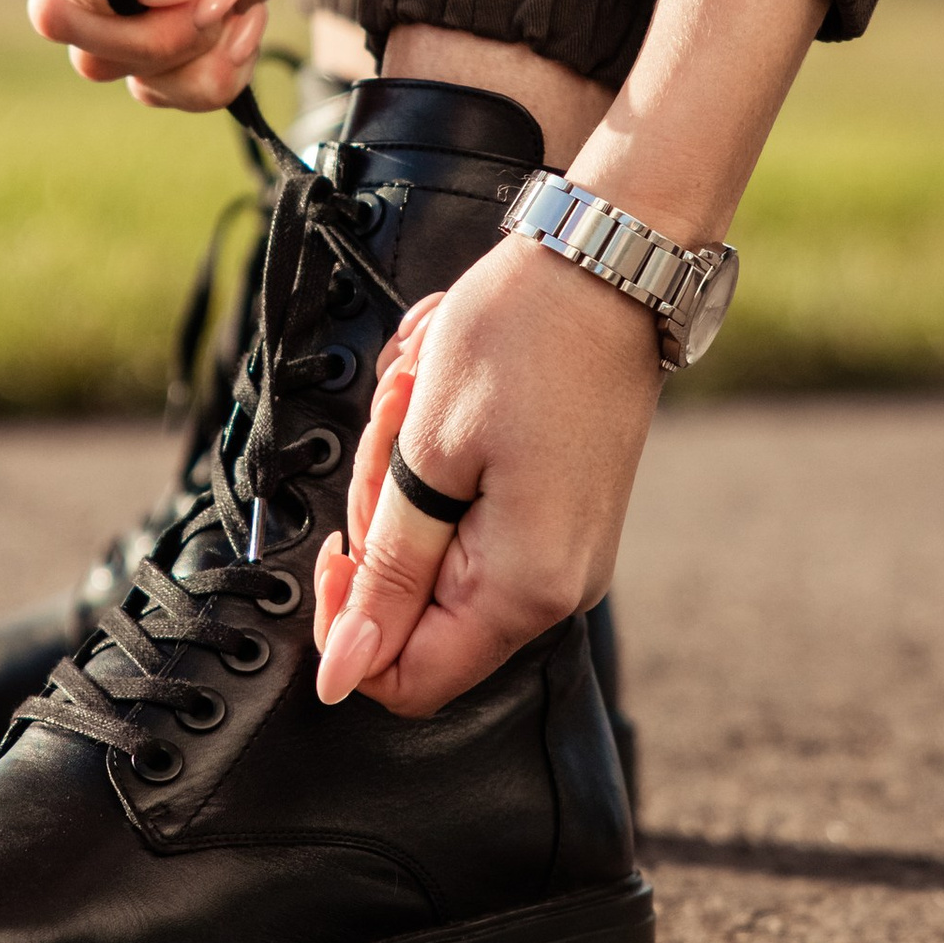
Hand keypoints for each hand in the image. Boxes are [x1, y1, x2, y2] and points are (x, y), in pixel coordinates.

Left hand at [310, 243, 663, 712]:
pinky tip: (447, 400)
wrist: (606, 264)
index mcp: (524, 589)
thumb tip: (344, 675)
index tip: (337, 540)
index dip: (351, 625)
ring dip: (405, 477)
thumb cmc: (522, 338)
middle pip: (418, 611)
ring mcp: (565, 553)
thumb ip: (386, 576)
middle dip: (381, 518)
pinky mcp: (561, 516)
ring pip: (436, 557)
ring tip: (425, 392)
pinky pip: (470, 521)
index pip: (405, 678)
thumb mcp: (426, 453)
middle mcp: (556, 589)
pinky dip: (439, 465)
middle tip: (396, 426)